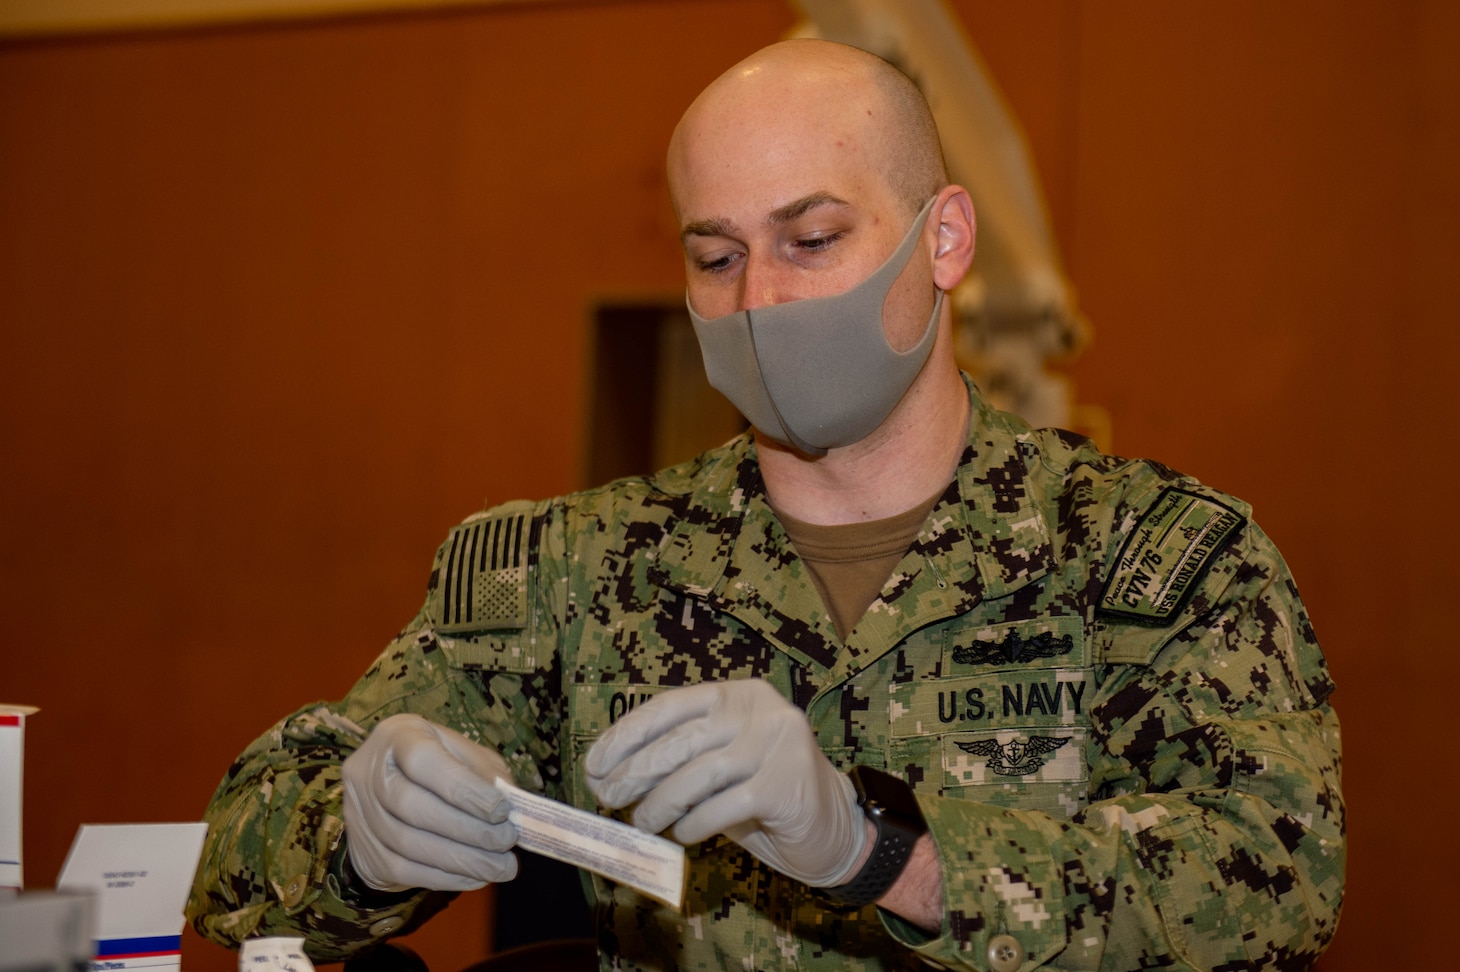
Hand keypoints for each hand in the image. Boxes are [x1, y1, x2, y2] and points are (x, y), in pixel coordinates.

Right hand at [342, 713, 518, 891]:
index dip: (463, 788)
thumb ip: (487, 774)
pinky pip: (404, 870)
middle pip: (412, 806)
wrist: (389, 790)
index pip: (424, 760)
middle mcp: (368, 771)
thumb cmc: (440, 764)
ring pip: (408, 843)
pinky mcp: (365, 850)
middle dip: (468, 829)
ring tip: (501, 866)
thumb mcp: (465, 754)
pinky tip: (477, 876)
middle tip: (507, 841)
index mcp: (397, 735)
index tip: (503, 810)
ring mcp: (360, 813)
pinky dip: (446, 876)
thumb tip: (512, 808)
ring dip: (462, 860)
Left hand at [583, 679, 864, 886]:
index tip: (594, 762)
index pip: (669, 707)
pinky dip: (694, 824)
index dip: (626, 734)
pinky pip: (722, 806)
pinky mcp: (785, 785)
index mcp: (738, 694)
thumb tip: (612, 773)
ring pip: (698, 774)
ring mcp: (776, 745)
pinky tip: (682, 835)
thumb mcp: (720, 766)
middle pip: (681, 740)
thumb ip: (679, 760)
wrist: (832, 828)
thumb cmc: (763, 794)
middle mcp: (760, 710)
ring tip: (642, 823)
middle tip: (606, 797)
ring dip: (660, 803)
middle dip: (635, 771)